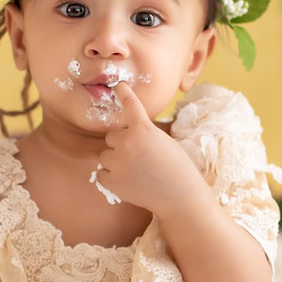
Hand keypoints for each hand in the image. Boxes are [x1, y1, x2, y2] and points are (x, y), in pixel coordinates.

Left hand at [96, 81, 213, 219]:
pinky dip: (111, 177)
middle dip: (121, 144)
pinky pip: (101, 173)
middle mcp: (128, 143)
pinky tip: (128, 182)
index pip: (130, 106)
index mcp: (144, 129)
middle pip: (112, 136)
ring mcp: (118, 163)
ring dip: (115, 161)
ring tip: (135, 171)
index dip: (124, 93)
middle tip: (139, 157)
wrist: (180, 196)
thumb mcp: (164, 141)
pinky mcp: (112, 181)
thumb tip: (124, 137)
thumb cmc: (177, 168)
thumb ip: (143, 135)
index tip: (119, 85)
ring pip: (105, 155)